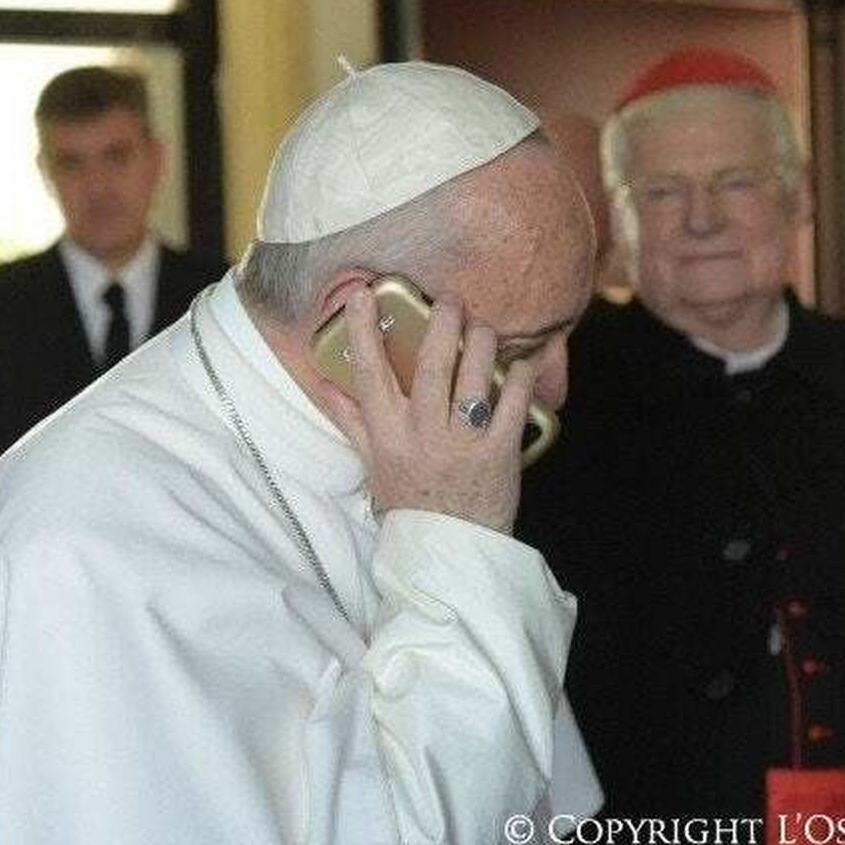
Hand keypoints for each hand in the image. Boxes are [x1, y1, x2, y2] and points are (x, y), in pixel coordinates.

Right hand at [314, 286, 532, 532]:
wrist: (449, 549)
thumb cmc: (411, 501)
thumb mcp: (373, 462)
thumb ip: (352, 420)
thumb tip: (325, 384)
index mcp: (388, 434)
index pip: (371, 375)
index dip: (366, 332)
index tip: (365, 295)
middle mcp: (423, 434)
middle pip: (433, 366)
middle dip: (443, 324)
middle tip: (450, 300)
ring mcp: (463, 443)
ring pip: (474, 378)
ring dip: (481, 343)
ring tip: (483, 327)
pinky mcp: (500, 452)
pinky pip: (513, 403)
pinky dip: (518, 378)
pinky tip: (519, 364)